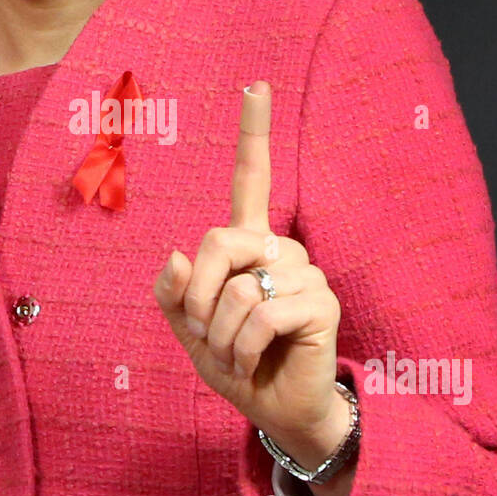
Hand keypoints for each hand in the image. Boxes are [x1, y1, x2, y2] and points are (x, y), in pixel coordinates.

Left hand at [153, 80, 344, 450]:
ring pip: (237, 288)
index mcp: (249, 245)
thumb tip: (174, 255)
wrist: (276, 411)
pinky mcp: (322, 304)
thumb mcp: (190, 331)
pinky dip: (242, 348)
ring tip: (236, 356)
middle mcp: (279, 250)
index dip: (253, 132)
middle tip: (205, 334)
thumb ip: (174, 296)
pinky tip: (253, 363)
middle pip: (218, 240)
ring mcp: (305, 275)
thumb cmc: (235, 364)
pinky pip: (261, 315)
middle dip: (197, 295)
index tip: (255, 84)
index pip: (251, 179)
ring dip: (220, 335)